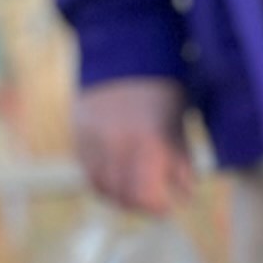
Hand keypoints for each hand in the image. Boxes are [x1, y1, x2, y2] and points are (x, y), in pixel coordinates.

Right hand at [73, 76, 190, 216]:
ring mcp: (92, 138)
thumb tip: (184, 197)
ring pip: (99, 186)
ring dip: (117, 194)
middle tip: (151, 202)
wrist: (127, 54)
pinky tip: (117, 173)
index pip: (143, 197)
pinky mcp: (77, 132)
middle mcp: (115, 144)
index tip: (166, 207)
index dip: (156, 208)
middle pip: (120, 196)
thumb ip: (181, 164)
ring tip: (133, 189)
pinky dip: (101, 177)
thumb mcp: (179, 128)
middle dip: (138, 204)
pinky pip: (87, 168)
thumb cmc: (162, 93)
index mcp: (146, 144)